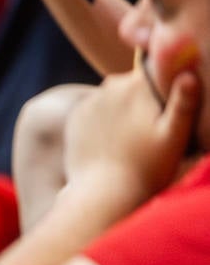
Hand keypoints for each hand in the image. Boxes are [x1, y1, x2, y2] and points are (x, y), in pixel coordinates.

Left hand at [64, 69, 201, 204]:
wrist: (102, 194)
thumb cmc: (146, 168)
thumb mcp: (174, 138)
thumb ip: (184, 104)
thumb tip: (189, 74)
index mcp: (137, 85)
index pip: (158, 70)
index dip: (167, 86)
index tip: (167, 110)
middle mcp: (109, 86)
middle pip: (135, 85)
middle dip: (144, 100)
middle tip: (151, 131)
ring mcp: (89, 102)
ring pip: (114, 99)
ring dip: (123, 112)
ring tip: (133, 140)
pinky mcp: (75, 118)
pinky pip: (96, 113)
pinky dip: (104, 123)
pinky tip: (113, 143)